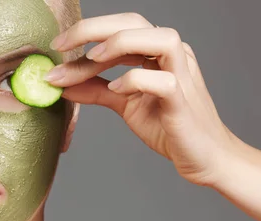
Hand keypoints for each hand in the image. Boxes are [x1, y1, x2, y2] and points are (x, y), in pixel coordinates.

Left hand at [45, 13, 243, 186]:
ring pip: (160, 39)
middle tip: (61, 46)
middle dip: (94, 29)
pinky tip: (117, 89)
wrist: (204, 158)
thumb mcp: (124, 104)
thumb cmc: (168, 127)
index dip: (87, 30)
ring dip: (120, 44)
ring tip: (91, 59)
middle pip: (136, 22)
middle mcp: (173, 57)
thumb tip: (60, 82)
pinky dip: (137, 80)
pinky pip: (165, 81)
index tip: (56, 46)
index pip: (121, 26)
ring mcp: (183, 76)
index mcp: (158, 53)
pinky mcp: (184, 102)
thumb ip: (95, 90)